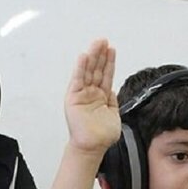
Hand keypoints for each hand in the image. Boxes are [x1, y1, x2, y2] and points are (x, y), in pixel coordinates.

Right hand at [64, 38, 120, 154]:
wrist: (93, 147)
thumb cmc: (101, 136)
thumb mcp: (114, 114)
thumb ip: (113, 101)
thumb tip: (112, 90)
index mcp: (100, 97)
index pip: (105, 75)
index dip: (109, 62)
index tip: (111, 50)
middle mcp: (90, 94)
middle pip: (96, 70)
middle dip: (100, 55)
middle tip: (103, 41)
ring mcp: (82, 95)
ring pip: (88, 72)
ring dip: (92, 57)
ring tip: (97, 44)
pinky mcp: (73, 98)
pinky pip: (77, 80)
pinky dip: (80, 68)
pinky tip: (84, 57)